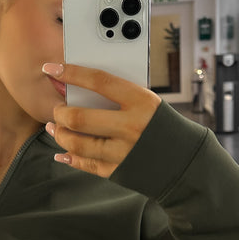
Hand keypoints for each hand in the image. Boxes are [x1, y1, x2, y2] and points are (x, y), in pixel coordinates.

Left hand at [43, 62, 160, 177]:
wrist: (186, 160)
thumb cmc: (163, 125)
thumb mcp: (147, 102)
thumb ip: (118, 96)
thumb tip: (79, 90)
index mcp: (141, 101)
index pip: (98, 81)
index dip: (71, 72)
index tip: (52, 68)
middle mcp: (131, 127)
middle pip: (79, 117)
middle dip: (59, 112)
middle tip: (57, 109)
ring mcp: (124, 151)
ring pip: (76, 143)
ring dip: (59, 134)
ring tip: (55, 128)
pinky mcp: (119, 171)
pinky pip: (86, 164)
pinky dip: (70, 157)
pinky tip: (63, 152)